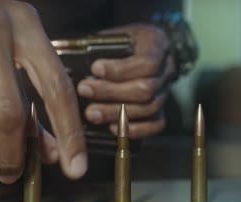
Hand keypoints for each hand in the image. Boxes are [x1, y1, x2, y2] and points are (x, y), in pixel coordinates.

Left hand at [77, 24, 174, 138]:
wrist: (143, 48)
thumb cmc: (125, 42)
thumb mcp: (116, 34)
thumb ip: (101, 45)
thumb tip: (74, 57)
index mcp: (157, 45)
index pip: (147, 62)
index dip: (120, 69)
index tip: (95, 69)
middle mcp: (166, 70)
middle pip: (145, 89)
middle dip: (111, 92)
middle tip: (85, 90)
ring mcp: (165, 92)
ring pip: (148, 108)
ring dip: (116, 112)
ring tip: (91, 113)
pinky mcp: (161, 110)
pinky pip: (156, 125)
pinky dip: (134, 129)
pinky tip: (113, 127)